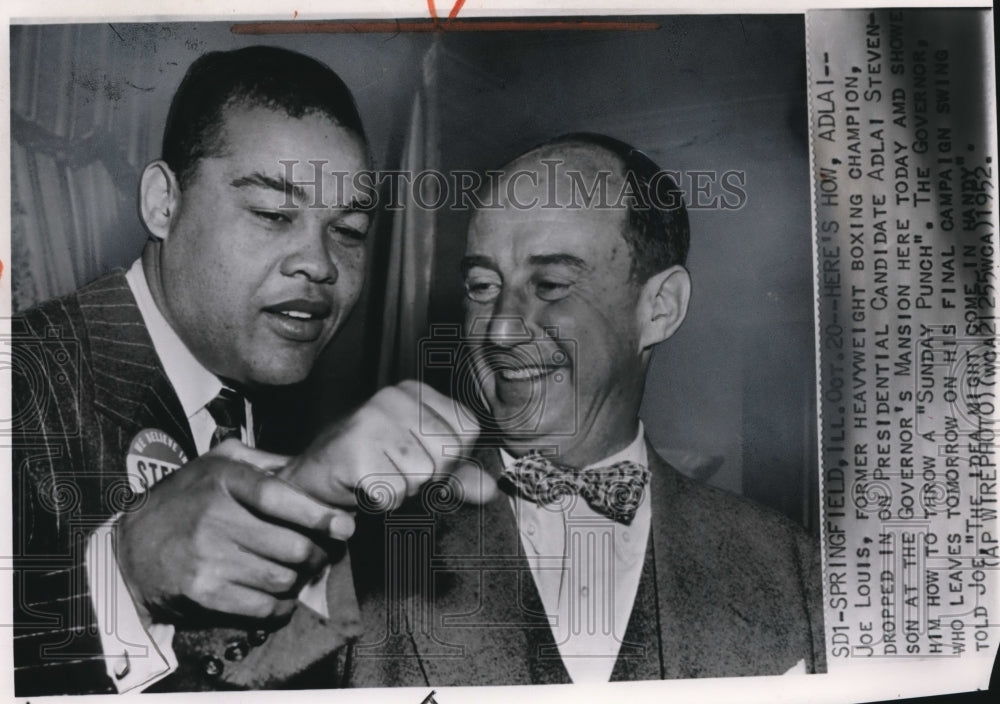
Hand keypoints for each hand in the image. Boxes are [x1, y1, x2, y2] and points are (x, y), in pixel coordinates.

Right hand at [116, 439, 355, 624]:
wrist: (128, 550)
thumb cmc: (182, 500)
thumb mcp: (215, 463)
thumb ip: (262, 461)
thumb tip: (310, 465)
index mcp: (222, 479)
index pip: (280, 497)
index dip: (318, 514)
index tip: (344, 526)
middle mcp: (214, 517)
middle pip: (291, 545)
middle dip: (316, 553)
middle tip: (320, 554)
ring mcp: (208, 558)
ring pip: (282, 578)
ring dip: (299, 580)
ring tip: (298, 572)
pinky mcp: (204, 592)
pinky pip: (261, 606)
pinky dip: (279, 607)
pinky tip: (279, 598)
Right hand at [282, 380, 495, 511]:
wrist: (315, 478)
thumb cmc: (372, 466)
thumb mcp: (423, 465)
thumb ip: (459, 476)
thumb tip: (492, 490)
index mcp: (415, 391)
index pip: (468, 431)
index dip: (451, 458)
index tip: (418, 456)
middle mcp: (393, 397)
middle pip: (447, 455)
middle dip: (426, 477)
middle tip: (395, 470)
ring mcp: (371, 420)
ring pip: (422, 475)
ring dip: (403, 489)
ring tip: (379, 476)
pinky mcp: (354, 451)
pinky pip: (394, 492)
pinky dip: (383, 500)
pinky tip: (364, 485)